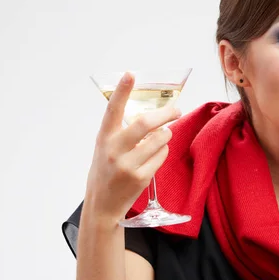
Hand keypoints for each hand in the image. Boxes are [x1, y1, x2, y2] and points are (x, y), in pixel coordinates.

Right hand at [83, 72, 181, 221]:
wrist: (102, 205)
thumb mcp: (104, 148)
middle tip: (176, 110)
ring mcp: (127, 165)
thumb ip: (121, 133)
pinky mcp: (140, 178)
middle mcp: (113, 150)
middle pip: (145, 123)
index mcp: (104, 138)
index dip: (122, 91)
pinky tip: (155, 156)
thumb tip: (151, 118)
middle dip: (166, 113)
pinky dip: (162, 152)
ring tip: (161, 137)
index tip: (130, 74)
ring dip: (165, 135)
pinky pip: (161, 156)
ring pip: (159, 139)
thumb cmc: (105, 172)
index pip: (112, 110)